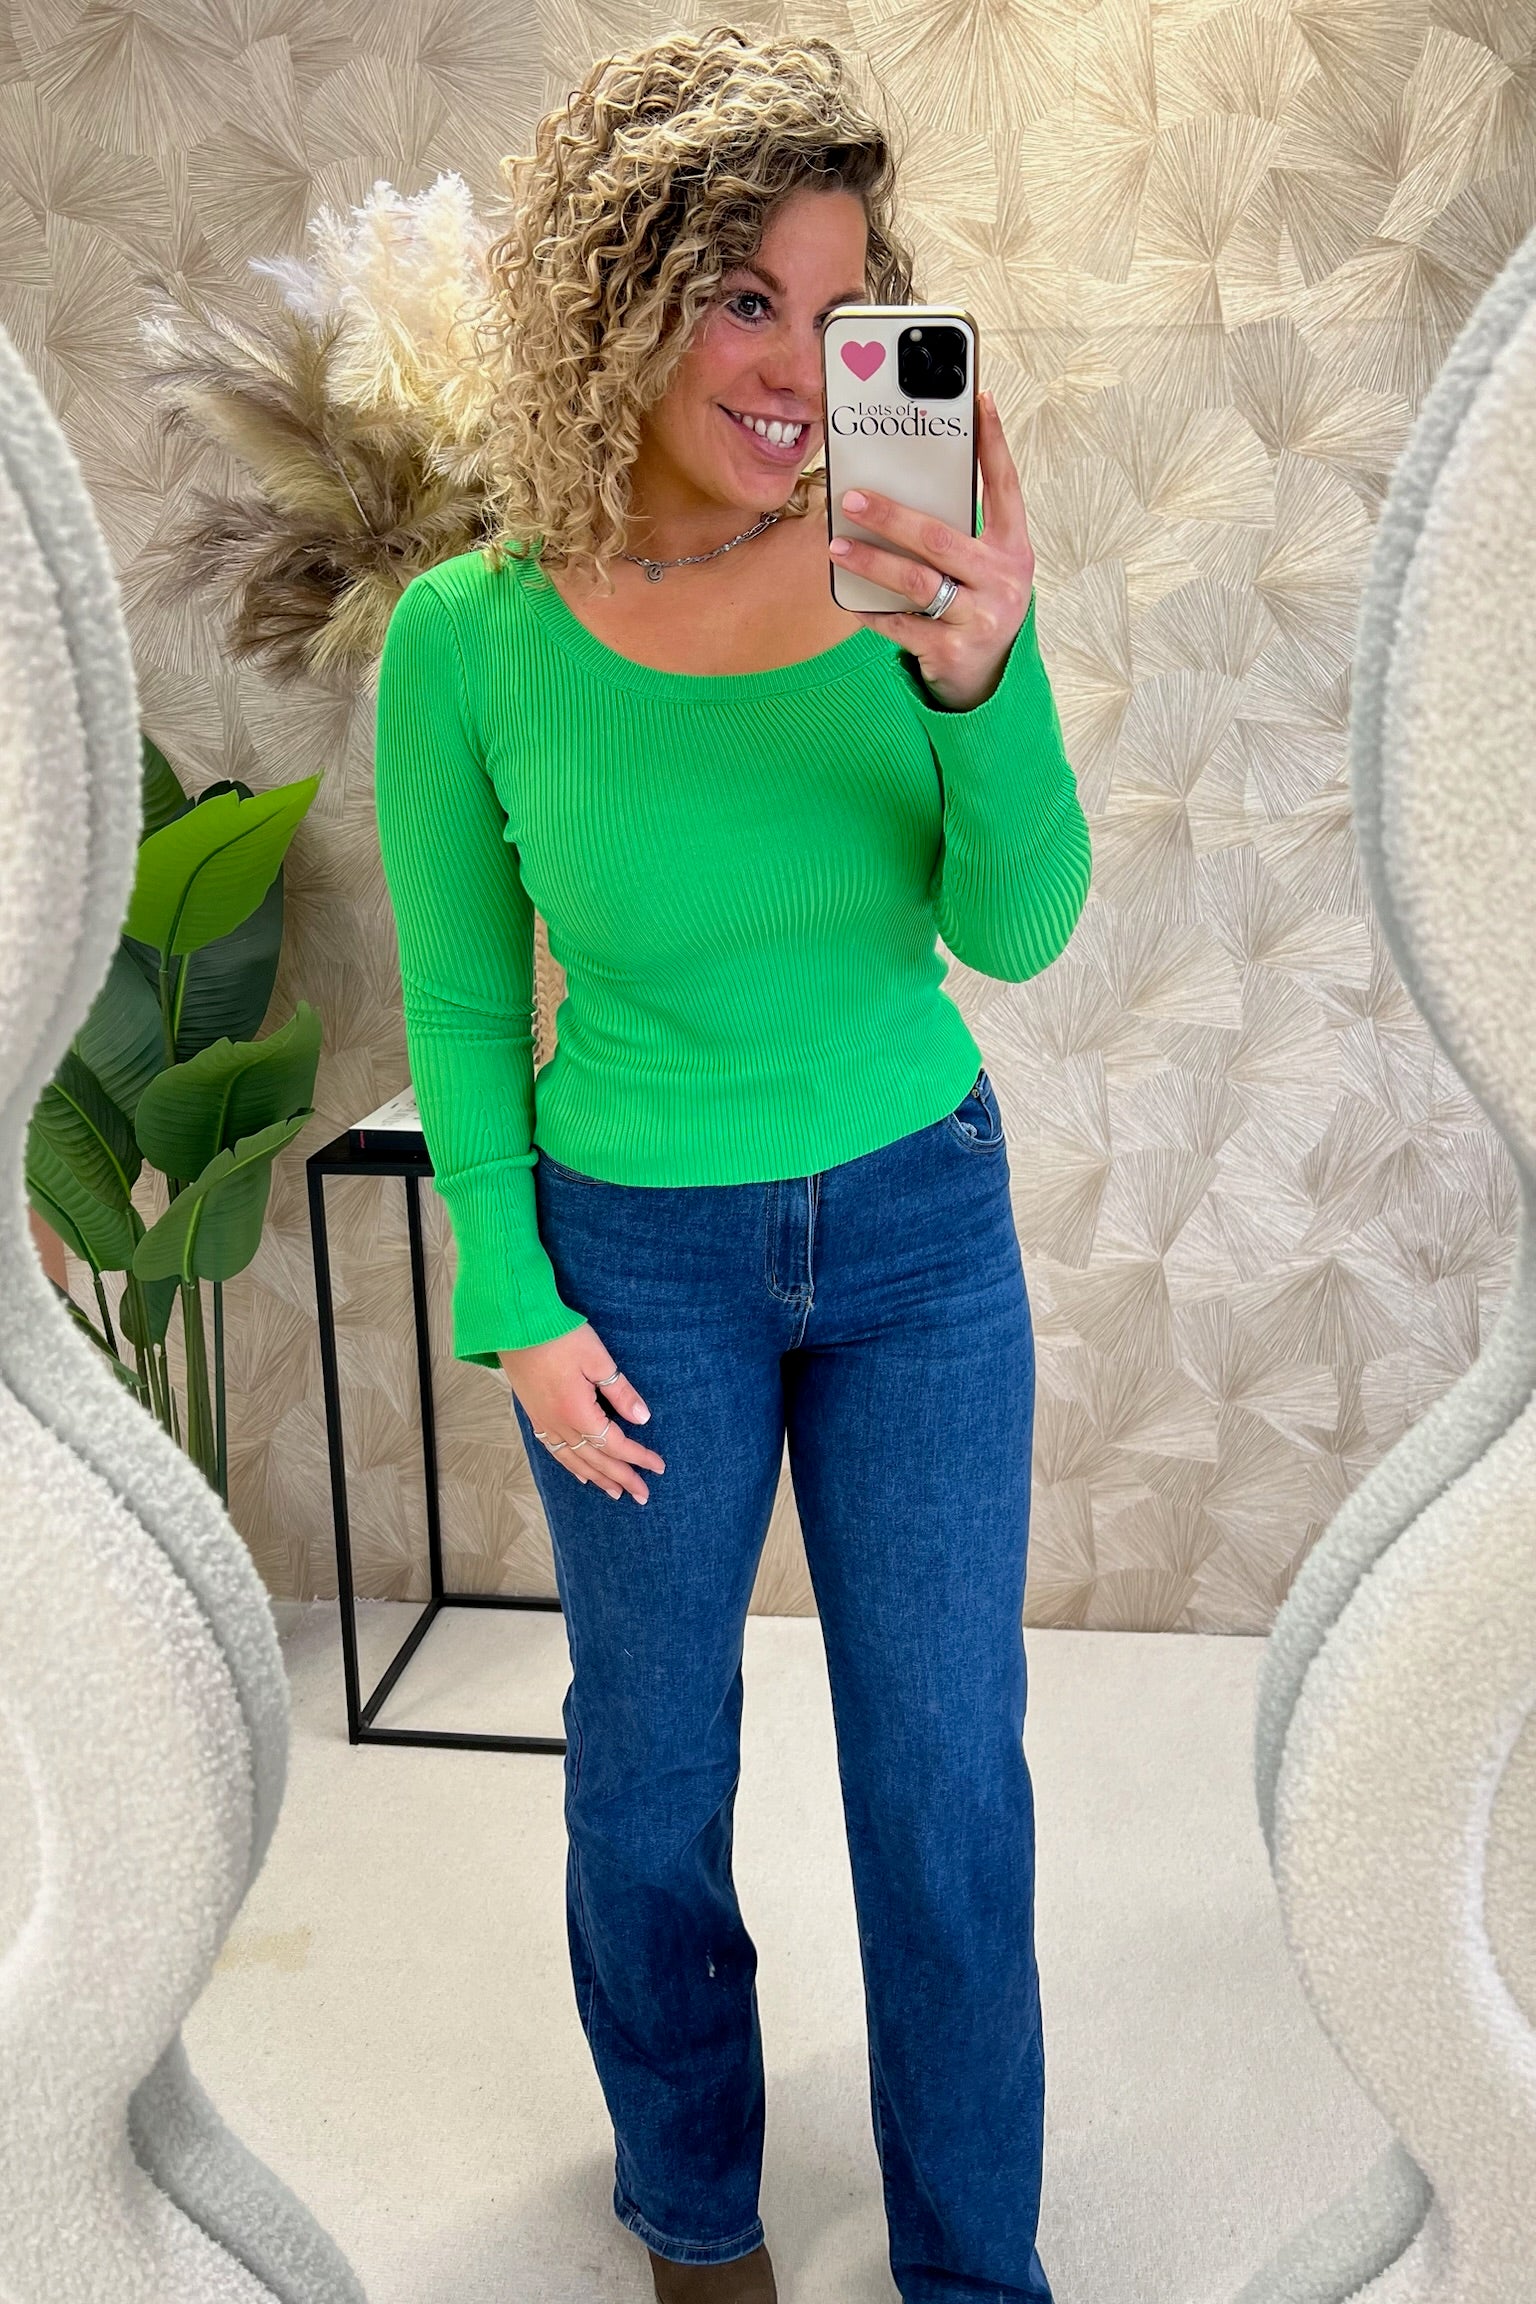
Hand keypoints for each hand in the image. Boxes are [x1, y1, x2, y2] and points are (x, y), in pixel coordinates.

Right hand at [498, 1322, 664, 1504]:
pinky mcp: (535, 1415)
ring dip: (597, 1478)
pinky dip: (571, 1467)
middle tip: (643, 1495)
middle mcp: (560, 1424)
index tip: (658, 1467)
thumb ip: (620, 1391)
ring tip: (615, 1493)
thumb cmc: (558, 1336)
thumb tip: (642, 1418)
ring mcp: (544, 1422)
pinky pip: (555, 1451)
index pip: (615, 1444)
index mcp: (578, 1412)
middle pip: (596, 1460)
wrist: (513, 1325)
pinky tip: (580, 1474)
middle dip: (622, 1478)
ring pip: (574, 1461)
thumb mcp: (597, 1359)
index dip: (638, 1457)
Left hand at [827, 389, 1035, 711]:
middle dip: (890, 516)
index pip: (1006, 486)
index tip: (978, 402)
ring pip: (915, 581)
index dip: (994, 444)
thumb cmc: (977, 606)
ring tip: (837, 546)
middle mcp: (1002, 579)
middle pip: (939, 538)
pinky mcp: (952, 650)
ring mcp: (980, 617)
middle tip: (852, 498)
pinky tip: (850, 598)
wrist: (989, 678)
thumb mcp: (983, 567)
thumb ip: (959, 534)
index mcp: (1014, 549)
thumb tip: (901, 491)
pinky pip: (900, 624)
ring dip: (870, 561)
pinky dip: (872, 610)